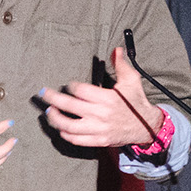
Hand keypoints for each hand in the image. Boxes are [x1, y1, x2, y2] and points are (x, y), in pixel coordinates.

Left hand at [39, 47, 164, 148]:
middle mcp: (101, 114)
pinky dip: (66, 134)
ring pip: (69, 126)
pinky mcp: (99, 141)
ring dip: (55, 119)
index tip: (69, 86)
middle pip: (70, 106)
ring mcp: (99, 129)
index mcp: (107, 98)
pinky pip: (77, 140)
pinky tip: (60, 128)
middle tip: (43, 94)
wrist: (147, 127)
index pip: (80, 90)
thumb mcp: (132, 81)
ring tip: (48, 112)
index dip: (71, 86)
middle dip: (53, 98)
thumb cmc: (136, 102)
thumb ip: (121, 65)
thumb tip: (116, 49)